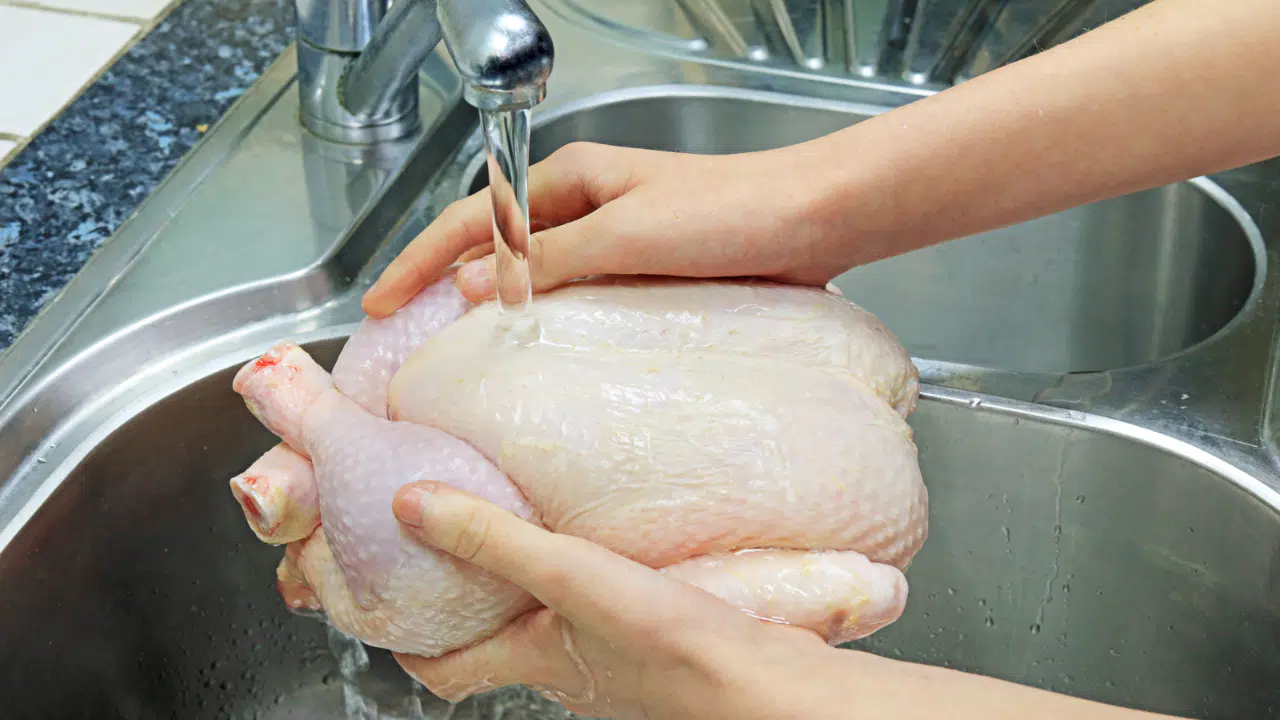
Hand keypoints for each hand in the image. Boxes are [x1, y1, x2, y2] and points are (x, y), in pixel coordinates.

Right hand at [362, 142, 847, 316]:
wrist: (815, 220)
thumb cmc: (732, 212)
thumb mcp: (626, 234)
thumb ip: (548, 260)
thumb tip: (468, 284)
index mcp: (572, 181)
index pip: (470, 220)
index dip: (418, 262)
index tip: (378, 302)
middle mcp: (589, 207)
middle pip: (495, 247)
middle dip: (444, 285)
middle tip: (406, 336)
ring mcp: (617, 242)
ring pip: (537, 278)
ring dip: (497, 309)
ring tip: (459, 356)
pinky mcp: (647, 275)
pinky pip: (581, 301)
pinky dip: (550, 325)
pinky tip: (541, 358)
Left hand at [389, 480, 842, 718]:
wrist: (762, 683)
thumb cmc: (669, 645)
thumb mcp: (567, 575)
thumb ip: (492, 539)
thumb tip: (412, 505)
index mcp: (531, 661)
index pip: (447, 671)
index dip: (410, 646)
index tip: (390, 612)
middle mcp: (568, 671)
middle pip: (499, 647)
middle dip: (474, 606)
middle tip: (458, 552)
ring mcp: (615, 664)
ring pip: (556, 629)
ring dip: (536, 593)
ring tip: (532, 534)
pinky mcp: (660, 645)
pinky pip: (609, 615)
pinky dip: (594, 586)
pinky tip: (612, 550)